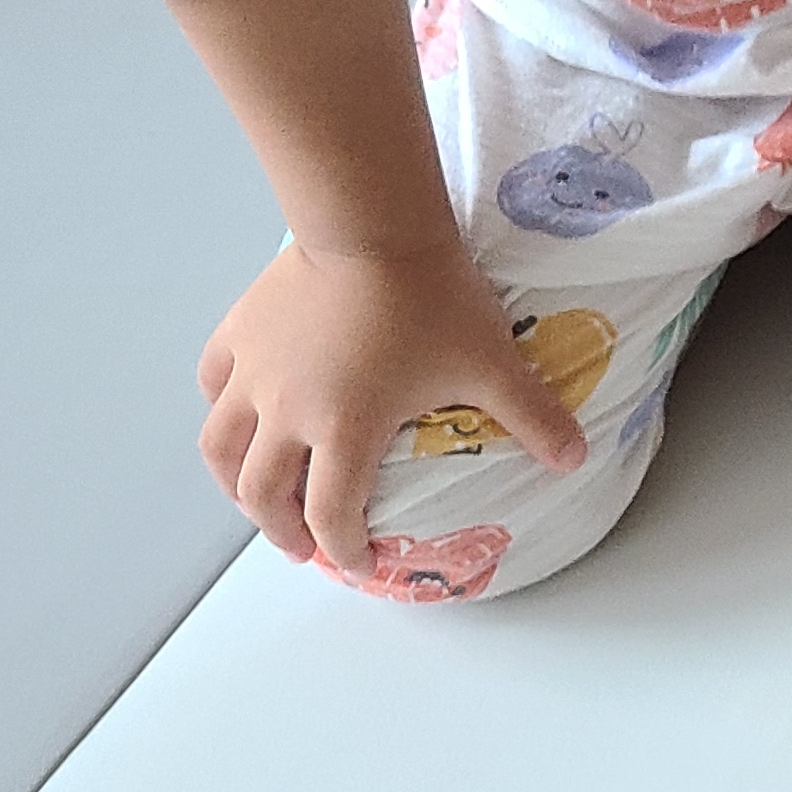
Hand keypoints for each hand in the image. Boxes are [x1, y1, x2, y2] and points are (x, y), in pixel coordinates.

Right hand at [197, 236, 584, 569]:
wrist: (373, 226)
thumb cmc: (432, 297)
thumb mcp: (492, 363)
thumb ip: (533, 416)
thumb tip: (575, 458)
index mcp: (344, 431)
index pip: (332, 515)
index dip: (343, 551)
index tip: (356, 566)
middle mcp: (286, 413)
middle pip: (263, 494)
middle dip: (281, 531)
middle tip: (300, 546)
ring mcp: (254, 373)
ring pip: (221, 448)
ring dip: (234, 485)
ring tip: (253, 498)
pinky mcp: (239, 333)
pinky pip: (215, 383)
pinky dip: (222, 410)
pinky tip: (237, 415)